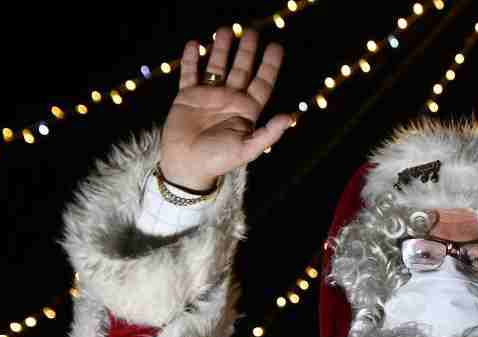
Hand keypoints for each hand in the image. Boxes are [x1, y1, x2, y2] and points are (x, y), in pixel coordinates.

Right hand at [160, 27, 292, 190]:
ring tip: (225, 30)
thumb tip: (291, 117)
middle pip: (241, 69)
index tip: (276, 46)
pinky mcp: (187, 96)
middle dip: (247, 51)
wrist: (187, 166)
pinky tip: (195, 44)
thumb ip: (269, 133)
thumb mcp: (248, 148)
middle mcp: (230, 100)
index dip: (269, 65)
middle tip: (252, 31)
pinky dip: (192, 59)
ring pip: (217, 66)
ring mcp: (209, 96)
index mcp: (247, 110)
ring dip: (221, 49)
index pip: (262, 82)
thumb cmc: (218, 160)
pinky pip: (190, 73)